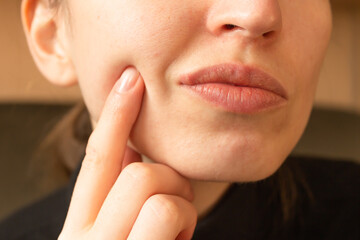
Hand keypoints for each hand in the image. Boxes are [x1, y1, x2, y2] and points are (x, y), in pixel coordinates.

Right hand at [59, 68, 196, 239]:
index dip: (114, 115)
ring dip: (181, 204)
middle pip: (135, 169)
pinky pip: (168, 210)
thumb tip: (130, 148)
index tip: (131, 79)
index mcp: (79, 228)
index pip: (96, 159)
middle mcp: (85, 238)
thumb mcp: (118, 231)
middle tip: (179, 200)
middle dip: (169, 179)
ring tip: (179, 229)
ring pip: (148, 180)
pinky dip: (186, 222)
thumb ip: (118, 194)